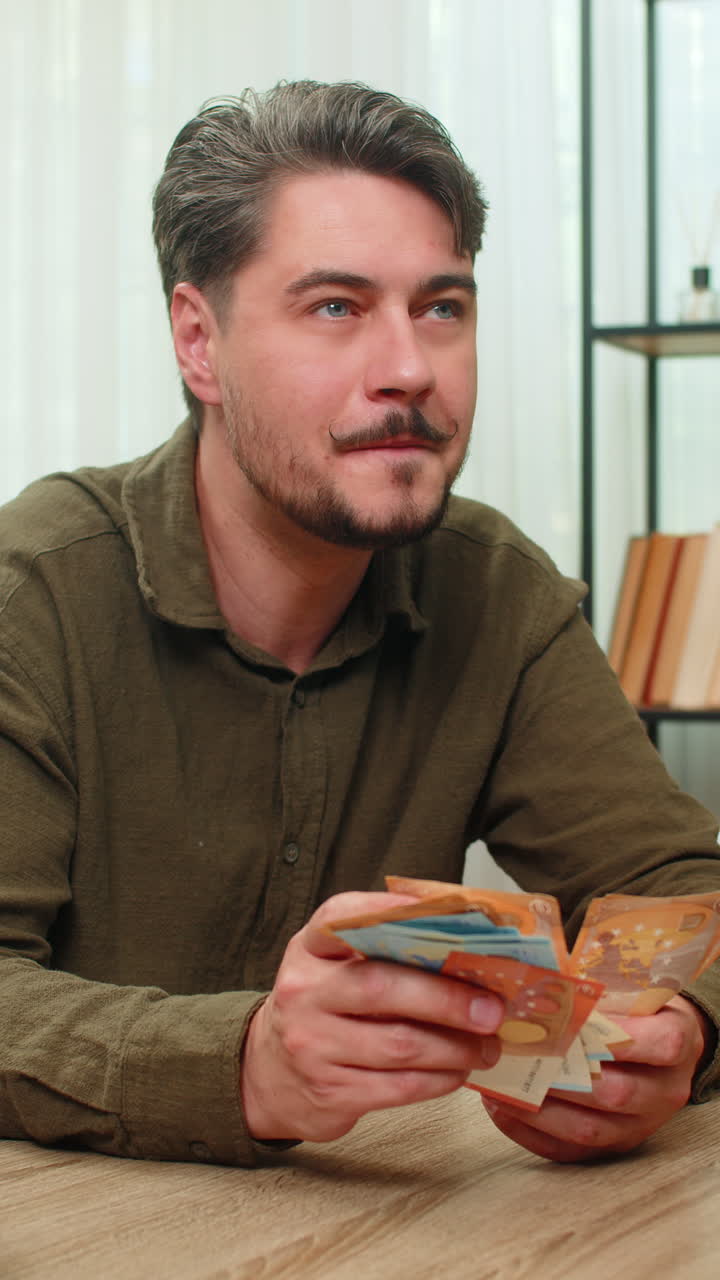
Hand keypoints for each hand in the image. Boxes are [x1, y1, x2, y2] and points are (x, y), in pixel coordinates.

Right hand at [240, 892, 504, 1142]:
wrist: (271, 1076)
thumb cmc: (323, 1008)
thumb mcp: (333, 966)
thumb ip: (381, 948)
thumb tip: (465, 942)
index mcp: (309, 948)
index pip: (343, 917)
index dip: (390, 911)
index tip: (444, 913)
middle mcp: (304, 991)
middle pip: (382, 987)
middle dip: (447, 998)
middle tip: (493, 1009)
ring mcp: (312, 1045)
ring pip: (400, 1045)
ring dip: (456, 1047)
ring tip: (487, 1046)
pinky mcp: (330, 1092)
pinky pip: (400, 1087)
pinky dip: (441, 1079)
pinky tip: (460, 1071)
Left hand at [482, 994, 710, 1162]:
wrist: (662, 1047)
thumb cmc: (636, 1010)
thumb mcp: (633, 989)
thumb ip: (598, 988)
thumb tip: (544, 978)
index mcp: (677, 1043)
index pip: (660, 1044)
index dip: (617, 1036)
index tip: (571, 1021)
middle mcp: (664, 1091)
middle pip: (615, 1093)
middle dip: (560, 1075)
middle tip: (516, 1052)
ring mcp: (641, 1126)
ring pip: (589, 1129)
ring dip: (538, 1108)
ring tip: (497, 1082)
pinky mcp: (614, 1147)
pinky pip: (570, 1152)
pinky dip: (532, 1133)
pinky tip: (502, 1107)